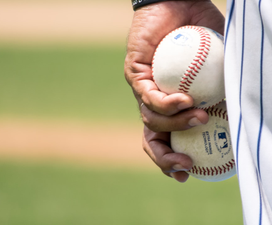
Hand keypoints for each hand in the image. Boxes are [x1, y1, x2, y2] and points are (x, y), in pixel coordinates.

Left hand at [124, 1, 224, 181]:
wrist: (181, 4)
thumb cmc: (203, 35)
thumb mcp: (222, 66)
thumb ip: (229, 87)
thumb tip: (244, 110)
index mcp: (172, 106)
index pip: (167, 140)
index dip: (173, 160)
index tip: (187, 173)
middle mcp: (155, 102)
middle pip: (151, 139)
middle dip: (165, 158)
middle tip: (185, 165)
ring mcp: (143, 89)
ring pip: (150, 120)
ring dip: (176, 125)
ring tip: (199, 116)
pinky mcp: (135, 73)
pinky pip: (147, 96)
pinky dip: (167, 103)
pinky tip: (185, 98)